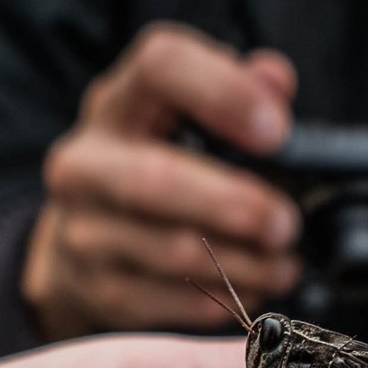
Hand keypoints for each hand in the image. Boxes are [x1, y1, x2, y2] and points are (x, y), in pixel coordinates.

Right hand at [24, 23, 302, 341]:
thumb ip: (237, 88)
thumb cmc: (158, 162)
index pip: (160, 66)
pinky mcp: (96, 287)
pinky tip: (252, 290)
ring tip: (283, 265)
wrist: (80, 238)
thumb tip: (275, 79)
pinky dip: (219, 299)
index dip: (224, 92)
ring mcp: (83, 229)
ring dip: (241, 264)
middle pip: (156, 179)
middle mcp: (86, 161)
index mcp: (118, 102)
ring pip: (169, 251)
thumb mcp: (187, 115)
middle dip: (234, 204)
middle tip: (286, 224)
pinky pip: (167, 301)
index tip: (277, 130)